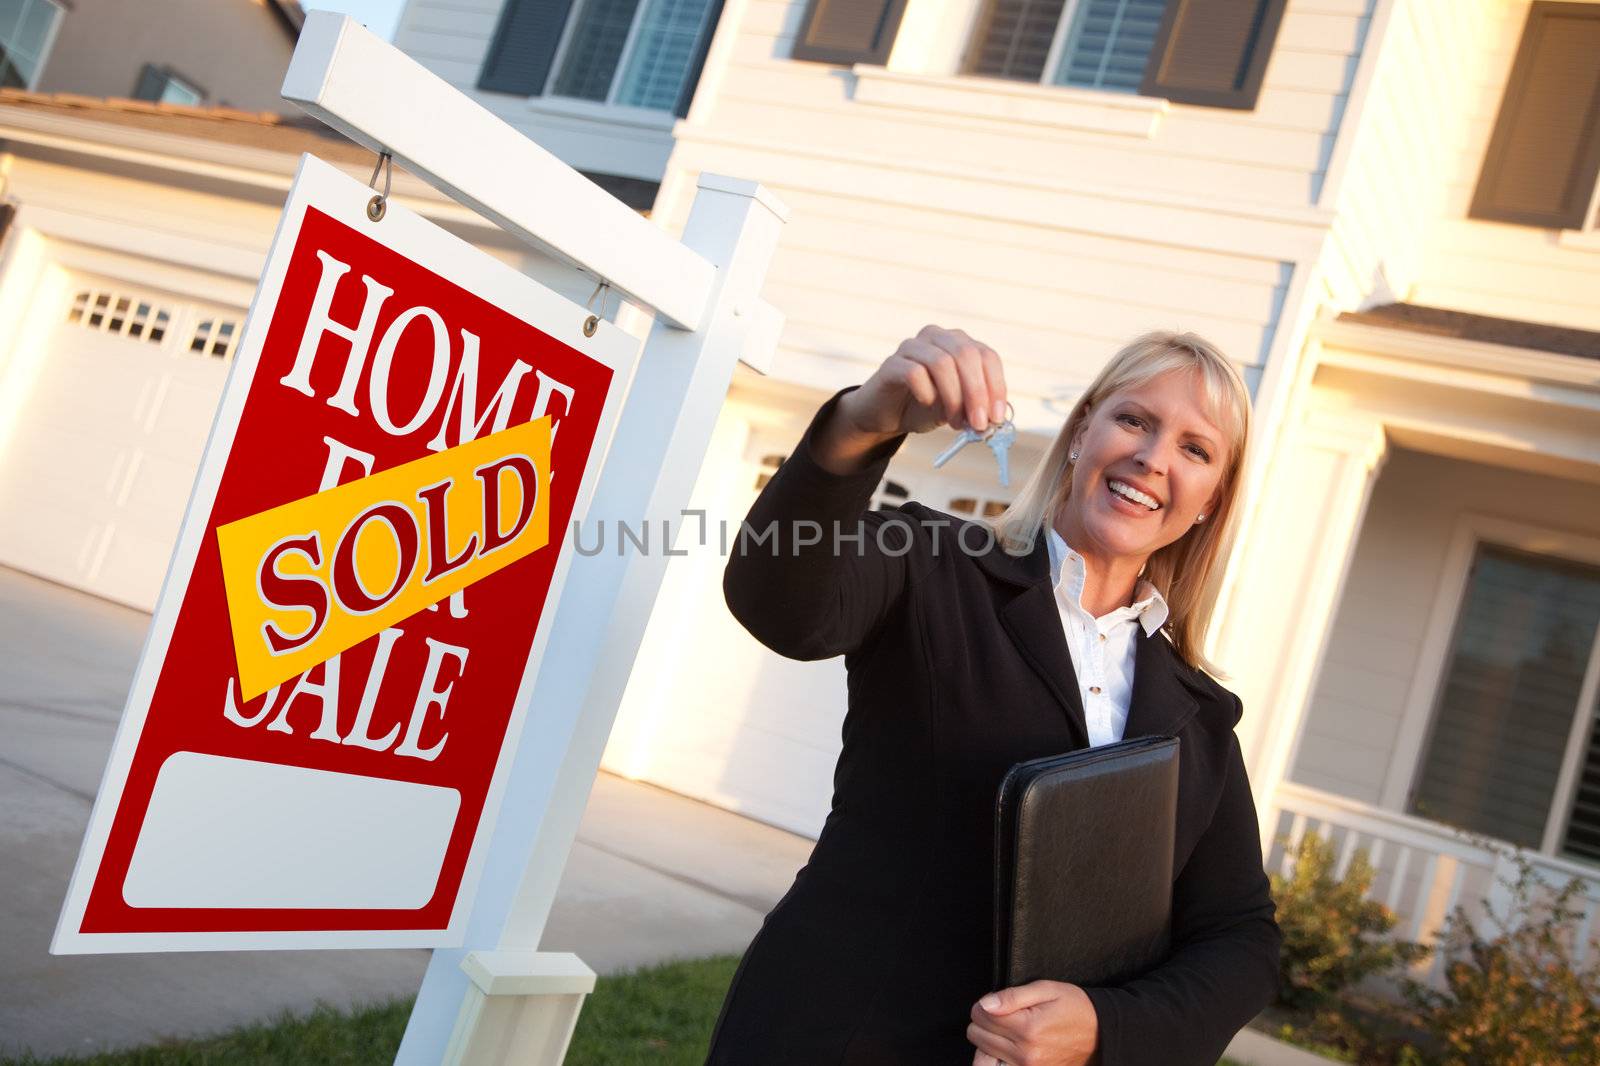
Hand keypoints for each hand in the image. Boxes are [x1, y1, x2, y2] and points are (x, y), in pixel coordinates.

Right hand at [814, 325, 1007, 474]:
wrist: (886, 415)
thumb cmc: (926, 407)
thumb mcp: (958, 408)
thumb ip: (976, 408)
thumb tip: (993, 418)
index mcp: (958, 343)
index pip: (986, 356)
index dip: (996, 386)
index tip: (996, 417)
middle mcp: (937, 337)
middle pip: (966, 355)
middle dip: (977, 393)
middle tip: (978, 424)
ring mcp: (912, 346)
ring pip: (942, 363)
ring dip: (954, 398)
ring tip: (955, 422)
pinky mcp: (891, 363)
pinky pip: (914, 373)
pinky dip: (927, 393)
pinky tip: (927, 404)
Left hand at [968, 980, 1100, 1065]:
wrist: (1101, 1034)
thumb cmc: (1075, 1007)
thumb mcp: (1047, 990)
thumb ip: (1012, 997)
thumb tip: (985, 1004)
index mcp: (1028, 1027)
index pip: (981, 1014)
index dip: (985, 1003)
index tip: (997, 1001)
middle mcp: (1025, 1053)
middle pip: (977, 1035)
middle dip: (984, 1021)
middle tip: (1001, 1014)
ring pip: (982, 1054)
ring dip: (987, 1040)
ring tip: (1003, 1030)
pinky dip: (995, 1058)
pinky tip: (1005, 1048)